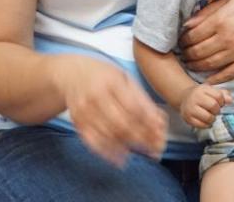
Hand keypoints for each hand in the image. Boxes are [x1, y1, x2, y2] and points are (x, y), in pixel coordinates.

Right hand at [52, 55, 167, 166]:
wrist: (73, 74)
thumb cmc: (106, 76)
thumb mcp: (126, 80)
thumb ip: (143, 100)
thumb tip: (159, 122)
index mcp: (112, 81)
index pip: (133, 106)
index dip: (147, 122)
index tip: (160, 133)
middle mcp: (96, 96)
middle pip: (120, 123)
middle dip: (140, 138)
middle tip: (155, 147)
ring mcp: (84, 110)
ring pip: (107, 135)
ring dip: (127, 148)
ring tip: (144, 153)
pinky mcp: (77, 122)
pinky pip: (92, 141)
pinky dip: (107, 153)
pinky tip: (120, 160)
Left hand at [180, 0, 233, 83]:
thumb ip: (208, 11)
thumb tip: (188, 23)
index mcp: (220, 20)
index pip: (192, 35)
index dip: (183, 40)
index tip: (181, 42)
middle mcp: (227, 38)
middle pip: (197, 52)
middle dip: (186, 55)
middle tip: (183, 55)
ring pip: (209, 64)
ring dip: (196, 66)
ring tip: (191, 65)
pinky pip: (227, 74)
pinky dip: (214, 78)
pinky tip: (207, 78)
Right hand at [180, 84, 232, 128]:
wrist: (185, 98)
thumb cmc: (202, 95)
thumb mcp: (211, 90)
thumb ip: (223, 94)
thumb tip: (230, 100)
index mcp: (202, 89)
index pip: (218, 96)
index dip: (222, 101)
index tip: (220, 103)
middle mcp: (195, 98)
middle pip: (214, 106)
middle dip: (217, 110)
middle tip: (214, 110)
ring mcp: (190, 109)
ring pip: (208, 117)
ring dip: (213, 118)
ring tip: (211, 116)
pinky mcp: (187, 119)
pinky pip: (202, 125)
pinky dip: (207, 125)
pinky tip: (206, 121)